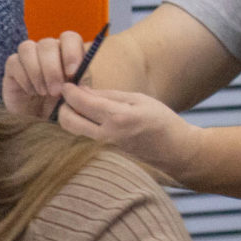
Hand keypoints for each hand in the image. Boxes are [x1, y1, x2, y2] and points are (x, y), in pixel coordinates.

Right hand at [1, 31, 89, 118]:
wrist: (39, 122)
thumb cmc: (61, 109)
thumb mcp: (75, 99)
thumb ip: (79, 86)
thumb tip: (77, 82)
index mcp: (67, 53)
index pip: (69, 38)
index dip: (70, 51)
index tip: (72, 73)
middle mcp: (47, 51)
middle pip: (47, 44)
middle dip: (52, 69)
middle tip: (55, 92)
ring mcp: (28, 57)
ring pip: (27, 48)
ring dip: (36, 72)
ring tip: (43, 93)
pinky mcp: (12, 67)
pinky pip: (14, 62)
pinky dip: (24, 78)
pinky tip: (31, 92)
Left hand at [51, 83, 203, 180]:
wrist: (176, 152)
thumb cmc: (161, 121)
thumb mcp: (139, 99)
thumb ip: (108, 95)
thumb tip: (81, 91)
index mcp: (118, 118)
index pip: (81, 103)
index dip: (69, 91)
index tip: (67, 84)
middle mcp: (107, 136)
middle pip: (67, 121)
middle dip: (63, 106)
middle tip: (69, 96)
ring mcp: (104, 149)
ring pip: (72, 131)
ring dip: (70, 117)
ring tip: (80, 106)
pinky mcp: (104, 155)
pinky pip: (83, 138)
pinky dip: (80, 126)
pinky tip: (88, 118)